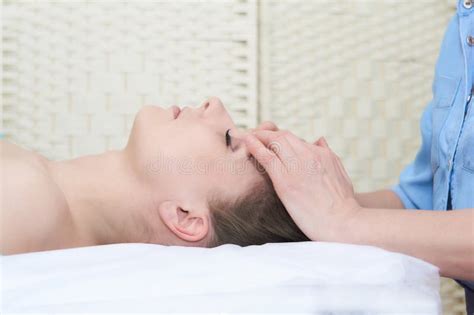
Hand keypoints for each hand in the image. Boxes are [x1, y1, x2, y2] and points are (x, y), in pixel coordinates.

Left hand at [243, 130, 360, 240]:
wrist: (344, 223)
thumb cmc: (343, 204)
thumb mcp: (340, 172)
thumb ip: (328, 155)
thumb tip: (319, 140)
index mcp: (322, 153)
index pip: (294, 139)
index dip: (278, 138)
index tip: (268, 141)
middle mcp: (309, 154)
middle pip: (282, 136)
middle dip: (265, 133)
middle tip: (253, 135)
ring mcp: (297, 166)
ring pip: (274, 142)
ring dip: (257, 136)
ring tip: (245, 136)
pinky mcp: (285, 181)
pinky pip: (266, 157)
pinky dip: (254, 146)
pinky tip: (246, 141)